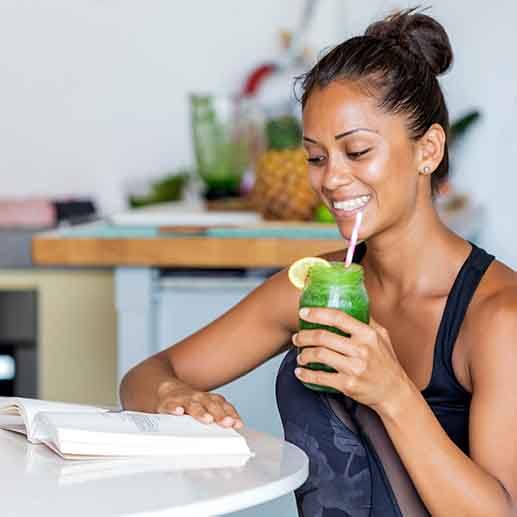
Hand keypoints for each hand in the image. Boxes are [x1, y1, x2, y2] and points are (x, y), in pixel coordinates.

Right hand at [156, 381, 242, 428]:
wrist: (167, 391)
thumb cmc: (191, 403)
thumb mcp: (206, 407)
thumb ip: (220, 415)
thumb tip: (237, 426)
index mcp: (209, 399)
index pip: (223, 405)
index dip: (231, 414)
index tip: (237, 424)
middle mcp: (198, 398)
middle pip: (210, 404)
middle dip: (219, 414)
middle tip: (227, 423)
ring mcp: (184, 400)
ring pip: (193, 405)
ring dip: (201, 412)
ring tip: (208, 420)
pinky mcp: (168, 404)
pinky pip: (171, 406)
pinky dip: (175, 408)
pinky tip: (179, 412)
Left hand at [293, 307, 411, 414]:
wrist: (395, 393)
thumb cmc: (386, 363)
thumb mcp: (382, 337)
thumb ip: (367, 321)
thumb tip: (353, 304)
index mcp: (367, 334)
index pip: (338, 318)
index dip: (317, 314)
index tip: (303, 313)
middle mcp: (361, 349)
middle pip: (323, 337)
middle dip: (304, 336)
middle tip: (297, 337)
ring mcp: (355, 367)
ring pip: (320, 355)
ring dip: (304, 354)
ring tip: (300, 355)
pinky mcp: (348, 384)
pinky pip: (321, 378)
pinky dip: (306, 375)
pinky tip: (300, 372)